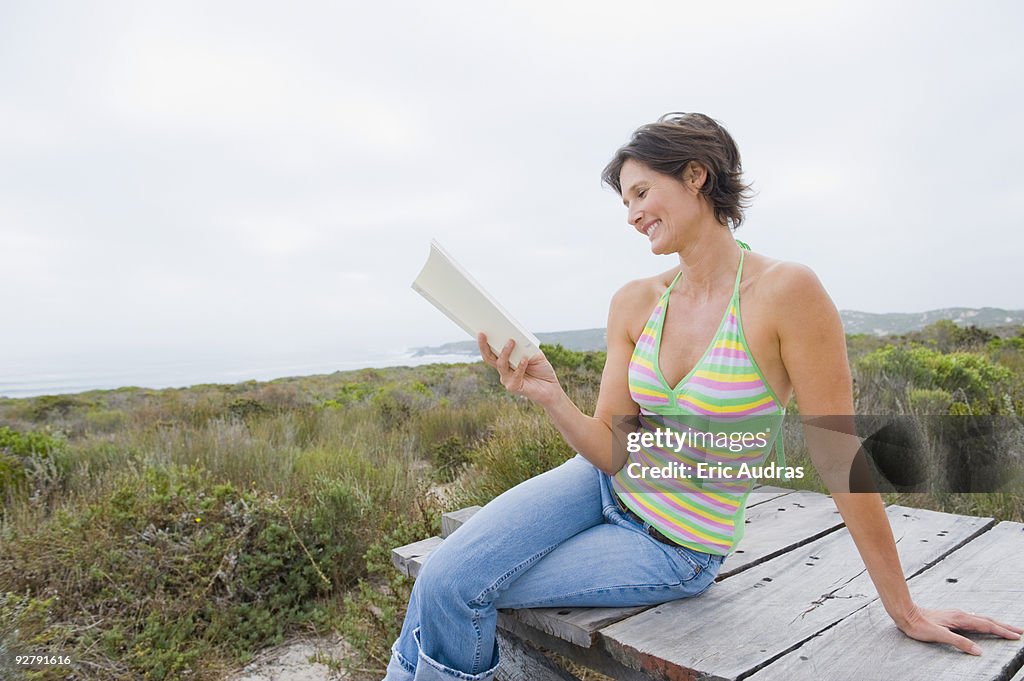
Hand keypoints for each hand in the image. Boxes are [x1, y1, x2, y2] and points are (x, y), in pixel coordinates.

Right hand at [477, 333, 560, 405]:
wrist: (551, 387)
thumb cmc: (542, 370)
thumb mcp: (535, 354)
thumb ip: (526, 347)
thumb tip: (516, 338)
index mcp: (507, 361)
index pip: (492, 351)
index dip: (485, 342)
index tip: (481, 331)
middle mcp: (504, 370)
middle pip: (489, 358)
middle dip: (484, 346)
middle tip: (483, 334)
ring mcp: (507, 379)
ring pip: (500, 364)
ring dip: (505, 352)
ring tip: (511, 342)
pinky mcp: (513, 387)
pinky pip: (515, 375)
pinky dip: (520, 366)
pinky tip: (524, 359)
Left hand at [895, 603, 1022, 654]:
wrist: (905, 614)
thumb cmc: (918, 625)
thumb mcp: (939, 636)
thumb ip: (959, 642)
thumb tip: (978, 651)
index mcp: (960, 619)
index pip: (987, 626)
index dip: (1002, 631)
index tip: (1016, 636)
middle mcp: (960, 615)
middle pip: (987, 621)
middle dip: (1004, 627)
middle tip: (1019, 631)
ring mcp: (955, 615)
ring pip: (981, 620)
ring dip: (995, 624)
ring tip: (1006, 629)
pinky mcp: (951, 618)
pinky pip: (973, 620)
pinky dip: (984, 623)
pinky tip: (983, 625)